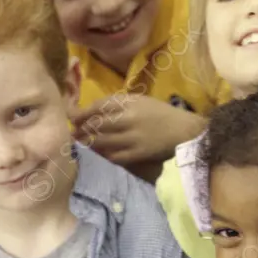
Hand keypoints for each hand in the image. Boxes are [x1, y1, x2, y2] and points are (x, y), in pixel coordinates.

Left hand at [70, 94, 204, 165]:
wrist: (184, 131)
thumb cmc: (161, 113)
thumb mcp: (141, 101)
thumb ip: (119, 105)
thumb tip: (93, 111)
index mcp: (130, 102)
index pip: (99, 106)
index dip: (82, 112)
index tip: (72, 116)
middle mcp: (128, 118)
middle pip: (96, 124)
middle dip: (81, 129)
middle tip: (73, 132)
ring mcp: (132, 137)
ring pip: (102, 141)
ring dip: (88, 142)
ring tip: (81, 143)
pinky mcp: (137, 153)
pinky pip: (114, 156)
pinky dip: (103, 155)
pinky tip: (99, 154)